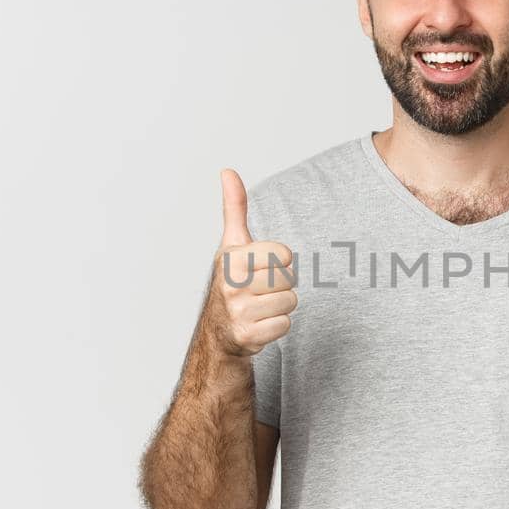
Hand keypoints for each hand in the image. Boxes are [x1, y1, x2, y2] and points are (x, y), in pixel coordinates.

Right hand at [205, 168, 296, 357]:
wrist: (219, 330)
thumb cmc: (232, 281)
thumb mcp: (231, 243)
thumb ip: (234, 207)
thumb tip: (228, 171)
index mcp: (231, 259)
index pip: (283, 255)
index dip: (281, 260)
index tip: (263, 266)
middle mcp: (231, 285)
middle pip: (289, 279)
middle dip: (281, 285)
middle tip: (261, 289)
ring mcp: (238, 312)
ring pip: (290, 302)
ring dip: (280, 306)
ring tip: (260, 306)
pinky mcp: (248, 336)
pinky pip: (285, 325)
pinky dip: (277, 326)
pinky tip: (260, 323)